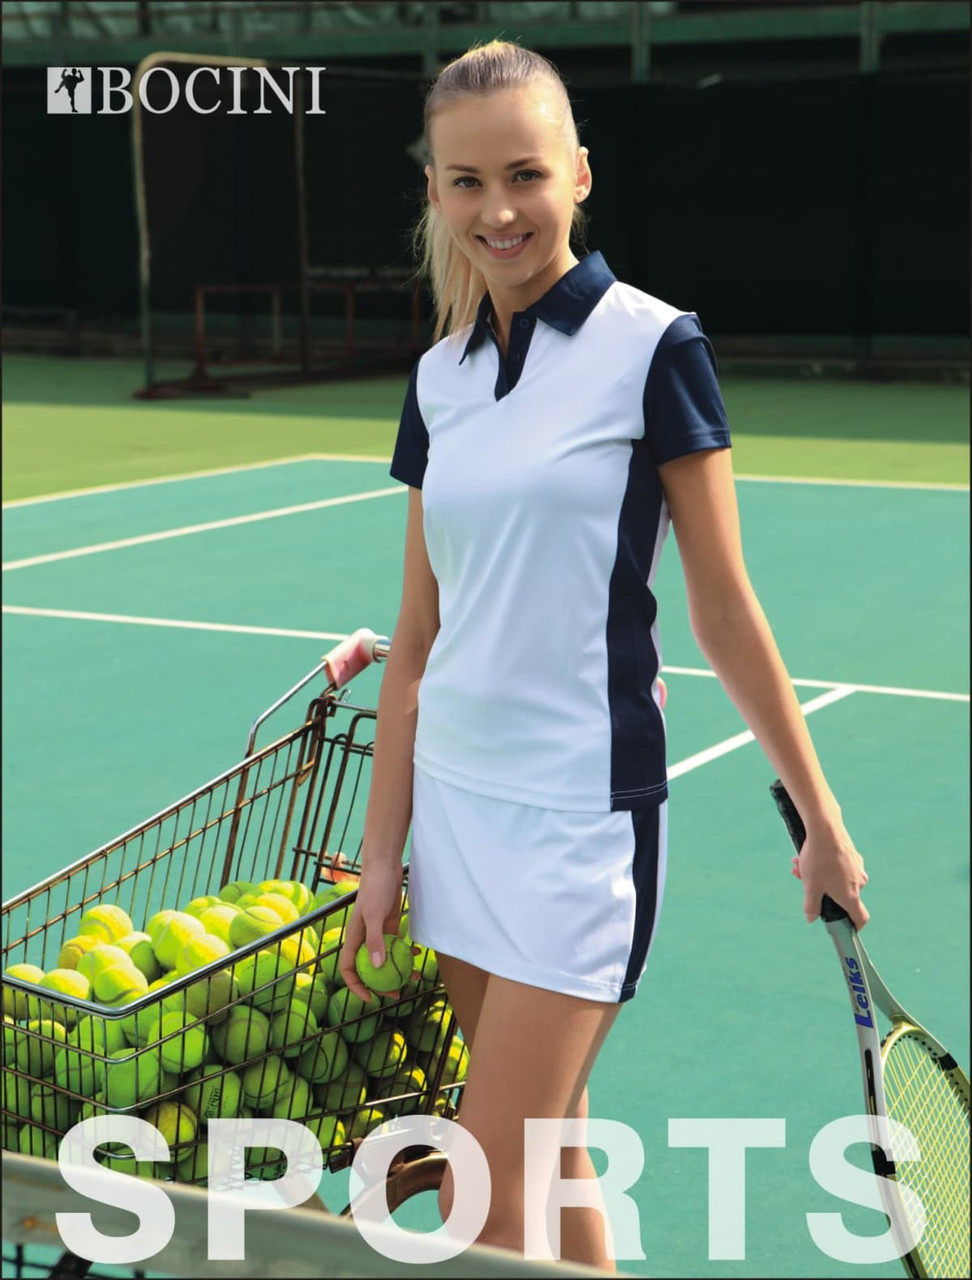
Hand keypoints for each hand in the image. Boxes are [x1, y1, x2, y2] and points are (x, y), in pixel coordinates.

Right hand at [338, 858, 403, 1001]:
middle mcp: (363, 939)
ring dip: (397, 970)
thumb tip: (377, 967)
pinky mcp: (388, 926)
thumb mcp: (374, 915)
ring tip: (412, 978)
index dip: (356, 986)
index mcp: (354, 939)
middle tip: (397, 993)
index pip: (348, 969)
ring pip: (384, 959)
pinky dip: (405, 952)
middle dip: (380, 984)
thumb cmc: (375, 889)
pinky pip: (395, 945)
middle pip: (368, 969)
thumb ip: (375, 939)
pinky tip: (417, 954)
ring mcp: (377, 933)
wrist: (384, 868)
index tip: (371, 998)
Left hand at [790, 820, 868, 929]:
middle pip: (842, 896)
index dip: (854, 926)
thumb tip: (811, 919)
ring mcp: (857, 868)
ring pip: (837, 878)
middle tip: (802, 880)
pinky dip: (824, 863)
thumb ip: (811, 906)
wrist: (825, 828)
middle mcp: (859, 883)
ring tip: (798, 864)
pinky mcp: (852, 854)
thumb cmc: (818, 860)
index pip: (861, 918)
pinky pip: (838, 865)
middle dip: (821, 891)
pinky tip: (805, 854)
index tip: (846, 927)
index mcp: (851, 896)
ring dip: (818, 875)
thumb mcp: (810, 886)